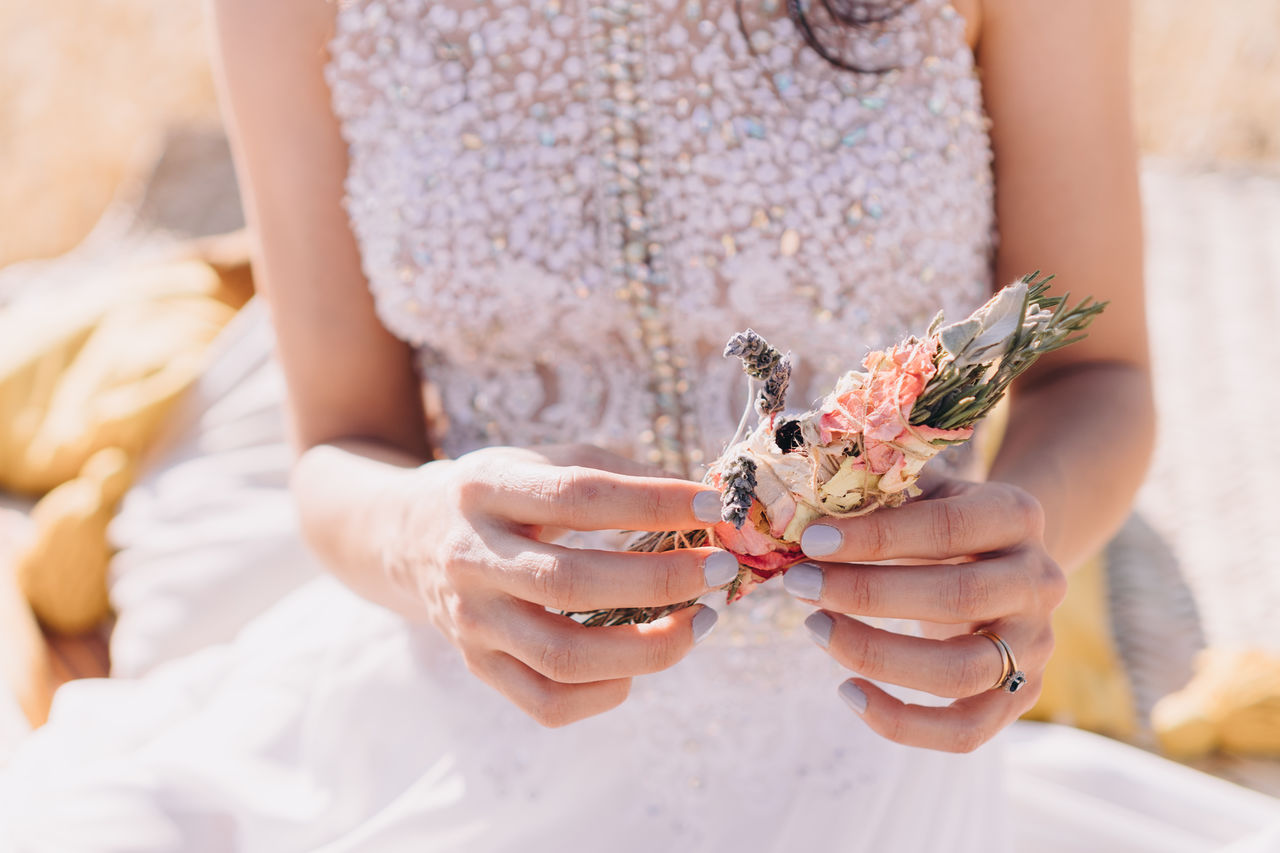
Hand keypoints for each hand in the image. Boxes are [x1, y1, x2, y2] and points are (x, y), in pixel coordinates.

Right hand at [390, 444, 733, 726]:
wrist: (411, 537)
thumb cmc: (503, 495)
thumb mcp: (543, 461)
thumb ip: (616, 473)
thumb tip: (700, 503)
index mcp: (487, 490)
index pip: (579, 497)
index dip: (652, 502)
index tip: (710, 507)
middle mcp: (470, 558)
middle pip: (572, 583)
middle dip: (662, 580)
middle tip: (719, 570)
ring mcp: (471, 620)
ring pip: (563, 656)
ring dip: (648, 647)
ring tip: (698, 622)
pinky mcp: (478, 665)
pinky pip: (547, 702)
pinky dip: (604, 693)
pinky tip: (637, 665)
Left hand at [784, 475, 1066, 752]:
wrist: (1002, 558)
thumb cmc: (941, 518)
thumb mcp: (924, 490)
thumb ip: (882, 492)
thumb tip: (804, 506)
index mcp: (1016, 516)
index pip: (948, 527)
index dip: (878, 536)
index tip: (812, 540)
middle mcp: (1039, 582)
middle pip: (957, 598)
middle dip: (866, 594)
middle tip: (798, 582)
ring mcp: (1035, 645)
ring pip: (960, 670)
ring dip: (876, 654)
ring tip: (815, 627)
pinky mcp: (1020, 695)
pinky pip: (965, 730)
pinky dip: (901, 722)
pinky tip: (846, 690)